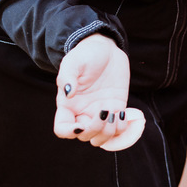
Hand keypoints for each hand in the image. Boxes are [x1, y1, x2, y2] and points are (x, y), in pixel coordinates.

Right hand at [54, 34, 145, 150]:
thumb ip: (67, 77)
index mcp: (68, 105)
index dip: (69, 132)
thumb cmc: (86, 54)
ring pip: (101, 137)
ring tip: (115, 114)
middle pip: (85, 136)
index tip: (80, 125)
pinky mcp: (116, 109)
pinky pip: (118, 129)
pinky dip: (122, 128)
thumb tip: (68, 94)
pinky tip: (124, 113)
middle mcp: (83, 112)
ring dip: (109, 132)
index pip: (62, 129)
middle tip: (104, 111)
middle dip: (95, 129)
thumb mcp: (73, 62)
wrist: (106, 49)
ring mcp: (100, 112)